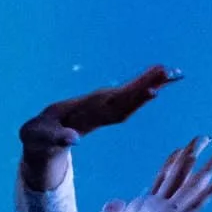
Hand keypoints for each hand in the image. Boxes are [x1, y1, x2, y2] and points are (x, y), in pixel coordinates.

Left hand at [19, 63, 177, 190]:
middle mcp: (96, 103)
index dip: (131, 97)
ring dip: (149, 84)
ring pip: (129, 95)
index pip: (112, 102)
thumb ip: (57, 138)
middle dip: (147, 83)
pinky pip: (127, 103)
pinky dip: (141, 96)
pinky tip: (157, 87)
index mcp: (85, 109)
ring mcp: (101, 106)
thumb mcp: (42, 140)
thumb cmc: (39, 136)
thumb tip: (74, 140)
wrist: (39, 129)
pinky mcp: (105, 112)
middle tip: (172, 72)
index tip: (152, 89)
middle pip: (126, 94)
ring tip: (172, 73)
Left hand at [82, 137, 211, 211]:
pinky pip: (192, 203)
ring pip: (191, 187)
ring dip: (207, 170)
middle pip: (179, 178)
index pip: (160, 181)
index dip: (172, 163)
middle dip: (194, 157)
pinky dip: (207, 191)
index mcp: (140, 211)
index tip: (182, 147)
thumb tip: (116, 202)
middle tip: (208, 138)